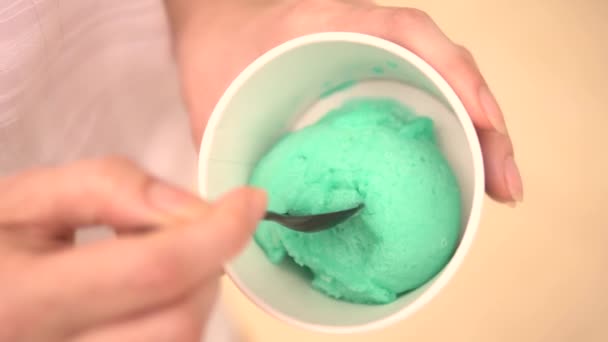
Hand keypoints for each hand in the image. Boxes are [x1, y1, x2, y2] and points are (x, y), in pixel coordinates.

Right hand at [0, 157, 265, 341]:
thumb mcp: (30, 198)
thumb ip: (109, 189)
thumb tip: (194, 210)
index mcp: (23, 301)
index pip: (153, 271)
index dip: (217, 234)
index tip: (250, 201)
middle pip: (178, 321)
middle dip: (206, 267)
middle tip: (189, 231)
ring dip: (194, 295)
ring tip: (156, 260)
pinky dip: (177, 318)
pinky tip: (148, 295)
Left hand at [167, 0, 522, 203]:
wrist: (214, 33)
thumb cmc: (216, 53)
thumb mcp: (212, 97)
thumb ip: (225, 149)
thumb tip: (247, 222)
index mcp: (327, 24)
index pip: (408, 33)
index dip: (454, 73)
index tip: (484, 122)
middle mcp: (363, 40)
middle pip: (445, 70)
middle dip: (486, 126)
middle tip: (506, 187)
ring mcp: (374, 61)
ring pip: (443, 91)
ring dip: (479, 138)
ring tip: (499, 190)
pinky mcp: (373, 84)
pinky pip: (424, 105)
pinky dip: (450, 138)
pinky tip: (462, 177)